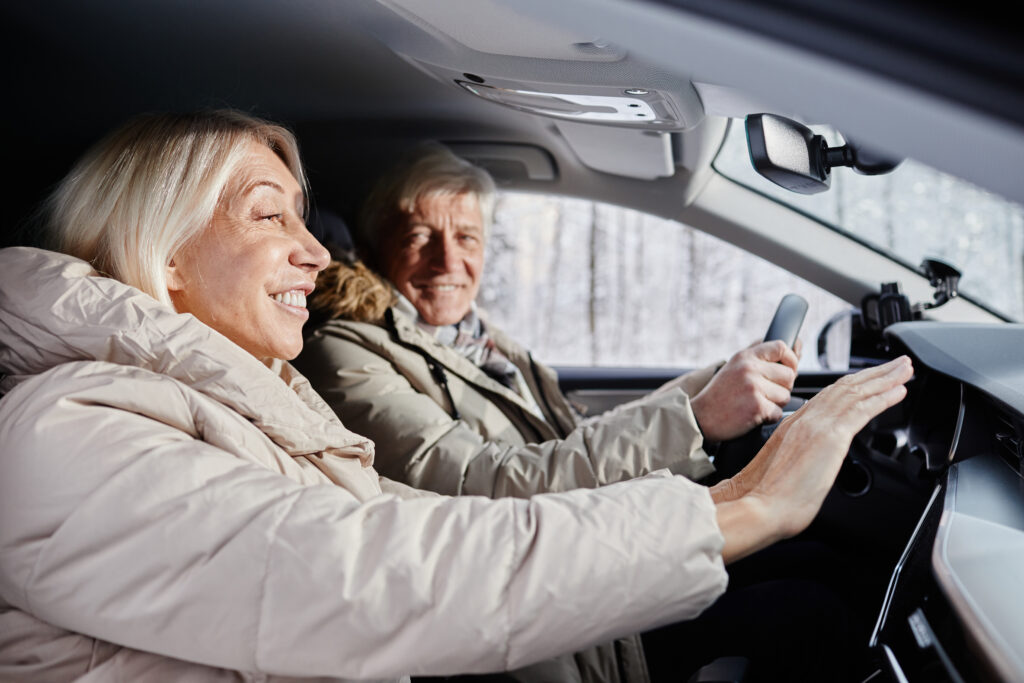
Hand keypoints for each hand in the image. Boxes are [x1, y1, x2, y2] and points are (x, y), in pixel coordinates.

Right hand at [690, 339, 800, 441]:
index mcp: (745, 357)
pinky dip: (768, 417)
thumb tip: (796, 346)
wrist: (700, 417)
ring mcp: (754, 388)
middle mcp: (749, 369)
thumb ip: (760, 355)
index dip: (790, 359)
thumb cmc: (720, 393)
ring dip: (775, 403)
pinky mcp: (757, 407)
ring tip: (754, 403)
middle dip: (782, 387)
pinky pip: (778, 412)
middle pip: (789, 375)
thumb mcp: (734, 366)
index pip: (781, 347)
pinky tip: (752, 414)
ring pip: (785, 395)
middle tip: (764, 393)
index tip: (788, 369)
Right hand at [711, 356, 912, 562]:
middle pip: (845, 387)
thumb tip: (809, 466)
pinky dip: (883, 398)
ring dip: (884, 379)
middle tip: (896, 365)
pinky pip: (863, 410)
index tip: (869, 379)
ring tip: (904, 370)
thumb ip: (797, 459)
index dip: (852, 384)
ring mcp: (818, 426)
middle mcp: (806, 419)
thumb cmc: (765, 498)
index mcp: (793, 425)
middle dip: (874, 374)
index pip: (829, 397)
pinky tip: (898, 391)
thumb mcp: (782, 470)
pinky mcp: (831, 437)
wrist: (758, 506)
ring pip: (856, 393)